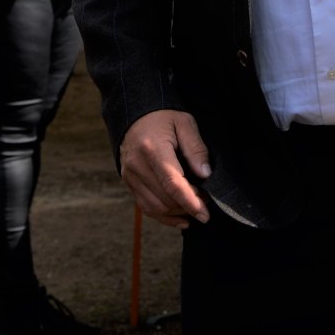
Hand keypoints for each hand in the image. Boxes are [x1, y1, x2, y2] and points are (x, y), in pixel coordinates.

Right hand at [120, 109, 210, 227]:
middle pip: (164, 198)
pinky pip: (146, 207)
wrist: (135, 115)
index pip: (172, 182)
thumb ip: (196, 148)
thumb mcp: (184, 123)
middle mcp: (137, 165)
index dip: (190, 201)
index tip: (205, 214)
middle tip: (206, 204)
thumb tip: (205, 175)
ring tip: (195, 210)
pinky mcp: (128, 182)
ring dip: (177, 213)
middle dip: (187, 207)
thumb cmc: (163, 118)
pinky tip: (181, 219)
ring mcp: (130, 175)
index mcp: (152, 148)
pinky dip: (164, 217)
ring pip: (155, 207)